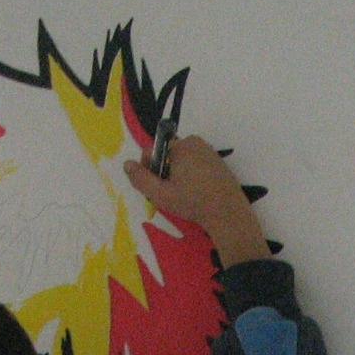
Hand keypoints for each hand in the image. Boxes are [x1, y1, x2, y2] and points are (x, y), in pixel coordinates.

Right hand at [124, 136, 268, 265]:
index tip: (156, 187)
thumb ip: (141, 179)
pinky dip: (191, 175)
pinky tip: (196, 192)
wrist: (227, 212)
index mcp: (181, 146)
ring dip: (177, 175)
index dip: (149, 170)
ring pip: (181, 160)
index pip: (152, 151)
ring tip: (183, 194)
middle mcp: (195, 143)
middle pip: (167, 155)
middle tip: (171, 193)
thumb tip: (127, 164)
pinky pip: (195, 164)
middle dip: (164, 172)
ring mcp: (208, 151)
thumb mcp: (161, 194)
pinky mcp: (217, 162)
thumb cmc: (193, 202)